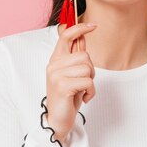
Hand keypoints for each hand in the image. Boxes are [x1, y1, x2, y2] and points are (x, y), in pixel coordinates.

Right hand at [45, 23, 96, 141]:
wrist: (59, 120)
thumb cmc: (68, 97)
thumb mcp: (73, 74)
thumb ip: (76, 57)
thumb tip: (82, 37)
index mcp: (56, 60)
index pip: (66, 36)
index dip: (80, 28)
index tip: (93, 26)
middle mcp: (54, 65)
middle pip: (84, 56)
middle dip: (91, 70)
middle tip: (83, 83)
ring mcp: (56, 75)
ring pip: (87, 68)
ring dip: (91, 82)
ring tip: (82, 91)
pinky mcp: (62, 86)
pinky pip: (87, 82)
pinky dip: (91, 92)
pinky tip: (84, 98)